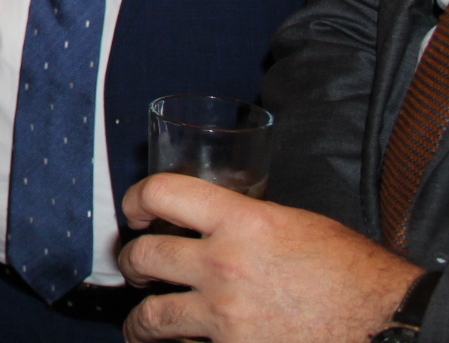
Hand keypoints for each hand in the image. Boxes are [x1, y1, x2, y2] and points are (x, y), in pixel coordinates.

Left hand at [118, 173, 420, 341]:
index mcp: (242, 221)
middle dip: (131, 263)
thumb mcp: (296, 226)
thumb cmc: (353, 275)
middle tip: (134, 269)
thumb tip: (212, 226)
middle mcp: (224, 264)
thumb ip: (245, 223)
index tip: (135, 213)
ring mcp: (225, 314)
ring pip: (152, 315)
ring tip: (140, 323)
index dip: (137, 199)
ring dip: (140, 320)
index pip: (163, 192)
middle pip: (145, 256)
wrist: (386, 326)